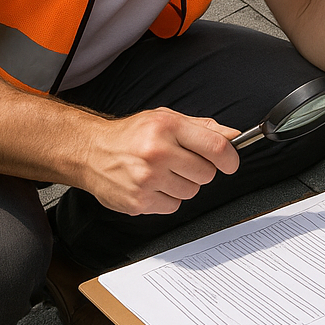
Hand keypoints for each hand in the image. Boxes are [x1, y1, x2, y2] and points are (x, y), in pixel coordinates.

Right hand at [82, 108, 240, 214]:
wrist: (91, 151)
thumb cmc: (130, 134)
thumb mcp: (167, 118)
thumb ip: (203, 127)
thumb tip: (234, 136)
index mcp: (167, 127)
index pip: (216, 147)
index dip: (230, 158)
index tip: (230, 162)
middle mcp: (157, 152)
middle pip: (206, 174)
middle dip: (201, 169)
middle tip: (183, 162)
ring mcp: (147, 179)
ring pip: (191, 192)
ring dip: (183, 184)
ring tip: (164, 172)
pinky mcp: (139, 202)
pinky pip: (173, 206)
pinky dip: (167, 198)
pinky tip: (153, 185)